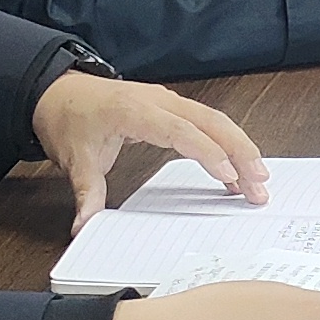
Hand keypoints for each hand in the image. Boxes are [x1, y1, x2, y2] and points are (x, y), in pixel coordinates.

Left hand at [32, 70, 264, 223]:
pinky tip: (235, 169)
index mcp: (136, 111)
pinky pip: (207, 121)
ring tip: (259, 180)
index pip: (181, 131)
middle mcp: (159, 101)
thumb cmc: (70, 120)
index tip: (228, 176)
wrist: (59, 92)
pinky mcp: (172, 107)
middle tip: (260, 183)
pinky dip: (227, 142)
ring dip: (240, 147)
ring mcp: (168, 101)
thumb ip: (86, 193)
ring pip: (215, 120)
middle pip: (211, 121)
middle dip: (240, 151)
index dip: (207, 153)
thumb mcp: (75, 159)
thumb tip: (84, 227)